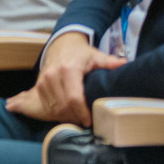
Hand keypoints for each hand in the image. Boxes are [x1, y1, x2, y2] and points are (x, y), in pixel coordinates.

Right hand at [5, 31, 126, 125]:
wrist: (61, 43)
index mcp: (68, 69)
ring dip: (66, 117)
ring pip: (54, 109)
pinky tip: (67, 113)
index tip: (90, 120)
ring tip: (78, 117)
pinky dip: (57, 113)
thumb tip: (125, 64)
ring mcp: (43, 82)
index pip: (74, 98)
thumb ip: (109, 62)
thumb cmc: (80, 52)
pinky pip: (46, 107)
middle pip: (63, 107)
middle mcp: (53, 76)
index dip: (82, 113)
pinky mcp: (38, 86)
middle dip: (75, 117)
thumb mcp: (95, 55)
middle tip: (86, 120)